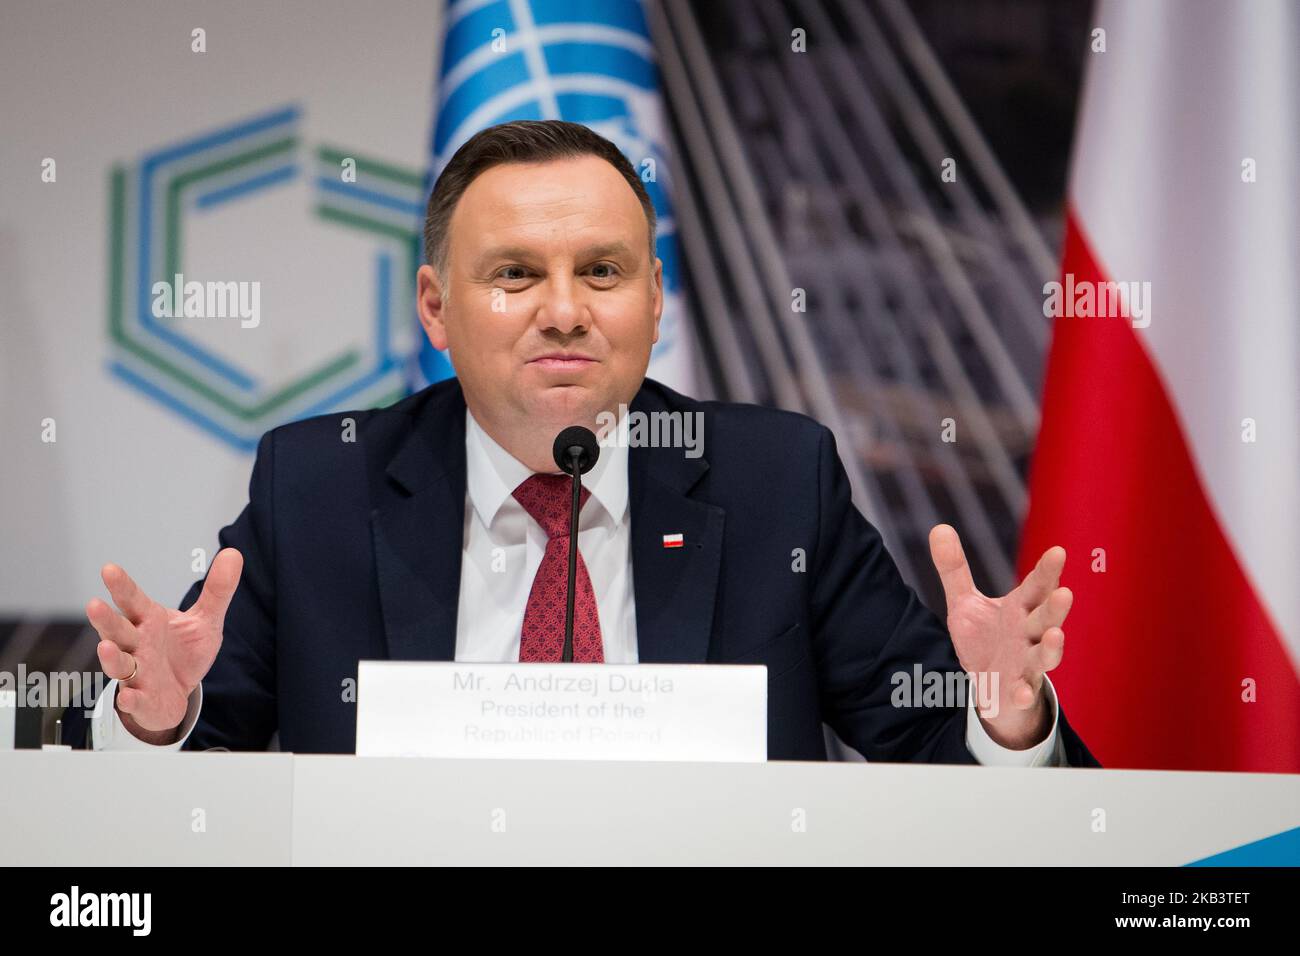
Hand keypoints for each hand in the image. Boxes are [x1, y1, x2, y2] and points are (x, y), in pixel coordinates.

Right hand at [85, 548, 242, 742]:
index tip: (110, 569)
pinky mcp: (143, 699)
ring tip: (105, 647)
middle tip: (94, 604)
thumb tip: (234, 553)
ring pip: (119, 664)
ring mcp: (137, 673)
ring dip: (111, 657)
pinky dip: (130, 700)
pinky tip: (127, 697)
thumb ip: (217, 590)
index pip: (133, 601)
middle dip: (106, 620)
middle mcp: (137, 645)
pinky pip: (134, 700)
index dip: (122, 587)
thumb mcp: (205, 621)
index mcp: (149, 621)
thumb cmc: (183, 652)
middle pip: (118, 631)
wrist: (178, 692)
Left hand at [928, 525, 1070, 749]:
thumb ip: (954, 568)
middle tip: (1065, 592)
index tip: (1058, 552)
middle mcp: (1029, 633)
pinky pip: (1024, 692)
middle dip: (1055, 607)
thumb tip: (939, 526)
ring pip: (1044, 654)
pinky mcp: (1018, 689)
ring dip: (1052, 647)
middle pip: (1045, 618)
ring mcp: (1027, 663)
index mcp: (1019, 609)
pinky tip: (1022, 693)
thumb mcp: (965, 602)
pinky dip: (1024, 692)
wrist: (991, 687)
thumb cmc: (985, 639)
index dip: (1047, 571)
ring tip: (1056, 636)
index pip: (1036, 586)